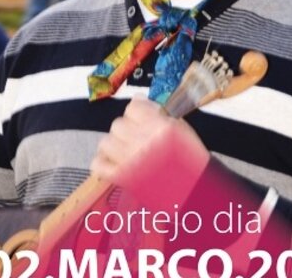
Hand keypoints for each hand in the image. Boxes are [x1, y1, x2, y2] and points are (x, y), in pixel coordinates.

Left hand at [91, 96, 209, 187]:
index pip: (133, 107)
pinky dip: (103, 163)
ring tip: (125, 152)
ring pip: (106, 142)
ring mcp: (130, 160)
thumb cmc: (190, 160)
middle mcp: (143, 141)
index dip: (136, 112)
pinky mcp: (121, 178)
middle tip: (136, 139)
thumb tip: (138, 100)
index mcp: (160, 127)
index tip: (140, 119)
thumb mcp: (181, 129)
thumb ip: (159, 114)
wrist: (193, 191)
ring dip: (114, 146)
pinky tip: (114, 163)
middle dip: (126, 130)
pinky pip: (98, 163)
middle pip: (118, 124)